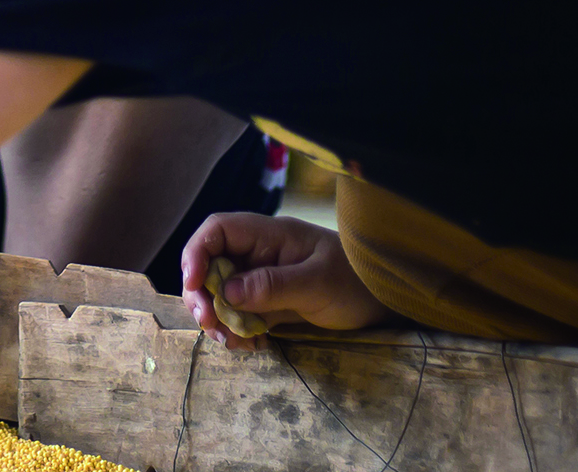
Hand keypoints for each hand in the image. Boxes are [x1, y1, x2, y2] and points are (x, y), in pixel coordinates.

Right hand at [181, 210, 395, 347]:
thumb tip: (227, 292)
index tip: (194, 285)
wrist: (383, 302)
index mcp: (267, 235)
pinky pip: (239, 315)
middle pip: (210, 265)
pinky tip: (251, 346)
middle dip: (202, 294)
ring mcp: (262, 280)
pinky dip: (236, 332)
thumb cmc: (355, 281)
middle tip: (209, 323)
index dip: (197, 253)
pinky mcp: (268, 304)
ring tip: (231, 341)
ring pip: (220, 294)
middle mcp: (258, 254)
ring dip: (217, 318)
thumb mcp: (317, 282)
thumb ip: (273, 285)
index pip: (217, 231)